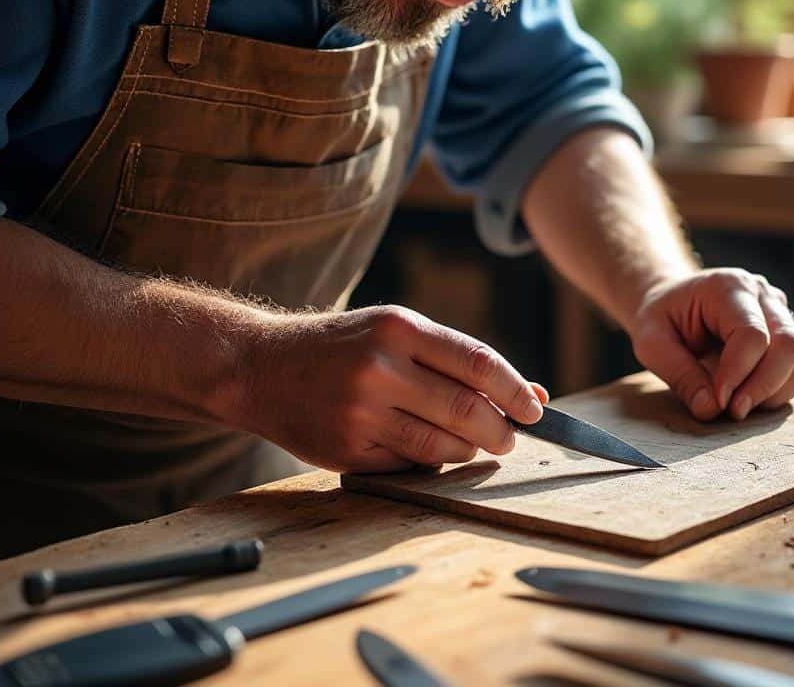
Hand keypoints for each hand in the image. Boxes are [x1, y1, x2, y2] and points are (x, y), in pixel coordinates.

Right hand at [230, 305, 547, 472]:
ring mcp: (360, 413)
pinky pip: (408, 464)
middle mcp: (379, 369)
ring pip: (442, 445)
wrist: (258, 367)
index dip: (516, 391)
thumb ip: (460, 362)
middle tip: (509, 437)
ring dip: (469, 450)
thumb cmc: (342, 347)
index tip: (535, 410)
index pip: (478, 362)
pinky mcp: (345, 451)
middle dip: (500, 431)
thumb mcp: (395, 333)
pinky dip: (428, 460)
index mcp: (398, 328)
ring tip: (473, 444)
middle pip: (467, 410)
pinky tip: (426, 448)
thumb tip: (535, 394)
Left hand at [630, 269, 793, 420]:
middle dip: (763, 386)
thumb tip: (711, 410)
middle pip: (788, 344)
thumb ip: (679, 374)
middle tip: (733, 411)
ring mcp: (780, 310)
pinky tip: (752, 397)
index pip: (751, 334)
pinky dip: (782, 389)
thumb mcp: (651, 343)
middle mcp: (761, 293)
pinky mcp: (787, 330)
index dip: (738, 374)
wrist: (672, 303)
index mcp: (727, 286)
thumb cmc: (661, 319)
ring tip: (740, 405)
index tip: (717, 402)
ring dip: (776, 390)